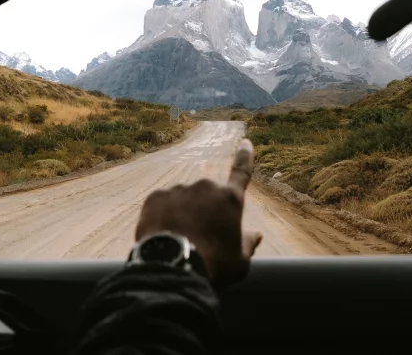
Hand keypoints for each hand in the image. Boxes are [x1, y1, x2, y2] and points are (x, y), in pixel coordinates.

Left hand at [135, 138, 262, 285]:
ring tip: (179, 241)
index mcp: (230, 199)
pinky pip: (162, 204)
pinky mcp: (156, 197)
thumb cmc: (213, 267)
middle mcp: (206, 187)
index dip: (245, 157)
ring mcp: (179, 190)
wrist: (172, 267)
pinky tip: (164, 236)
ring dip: (182, 214)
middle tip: (199, 238)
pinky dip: (163, 216)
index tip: (245, 142)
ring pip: (183, 201)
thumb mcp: (240, 262)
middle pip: (206, 197)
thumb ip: (248, 244)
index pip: (242, 172)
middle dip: (203, 211)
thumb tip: (255, 235)